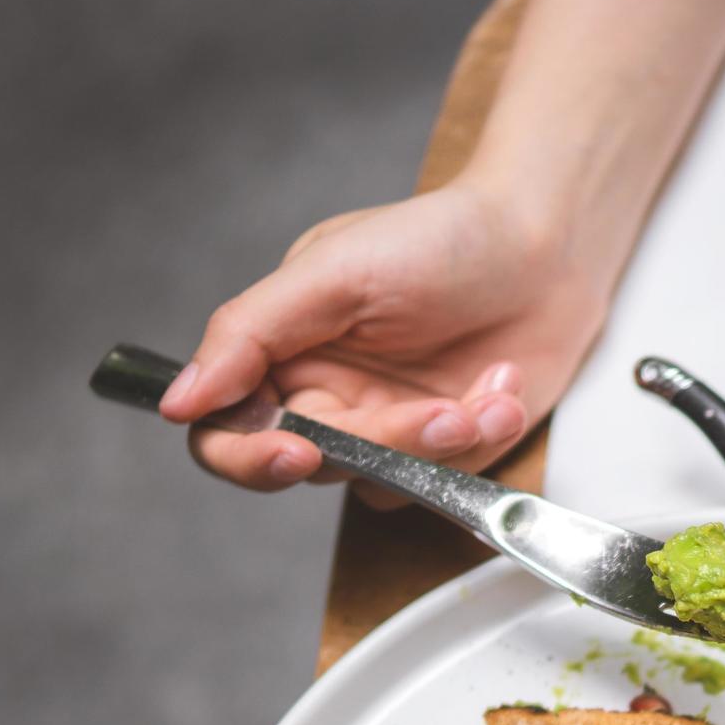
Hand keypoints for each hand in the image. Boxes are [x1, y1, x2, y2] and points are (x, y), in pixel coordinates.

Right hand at [157, 178, 610, 494]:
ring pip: (383, 484)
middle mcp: (327, 399)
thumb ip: (249, 334)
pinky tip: (503, 386)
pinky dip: (482, 438)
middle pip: (318, 466)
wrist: (545, 246)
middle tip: (442, 412)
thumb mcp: (331, 270)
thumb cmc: (439, 239)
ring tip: (487, 390)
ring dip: (441, 445)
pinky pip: (444, 482)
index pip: (226, 432)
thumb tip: (179, 400)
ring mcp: (389, 429)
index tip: (297, 451)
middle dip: (386, 443)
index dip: (249, 457)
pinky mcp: (447, 450)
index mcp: (281, 352)